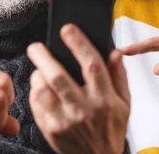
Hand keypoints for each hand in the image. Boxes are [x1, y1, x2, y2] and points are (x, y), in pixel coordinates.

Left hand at [27, 24, 128, 153]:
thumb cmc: (111, 131)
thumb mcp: (124, 104)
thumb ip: (119, 76)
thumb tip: (115, 52)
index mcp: (105, 98)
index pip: (92, 64)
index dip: (78, 43)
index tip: (67, 29)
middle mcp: (84, 109)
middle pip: (59, 76)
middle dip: (44, 56)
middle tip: (35, 46)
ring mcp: (66, 121)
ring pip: (43, 91)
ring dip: (37, 75)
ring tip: (38, 69)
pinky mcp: (51, 130)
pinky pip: (36, 106)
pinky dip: (34, 92)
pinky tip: (38, 87)